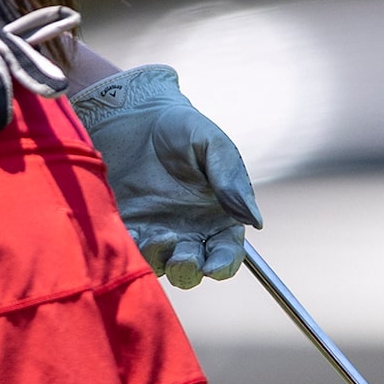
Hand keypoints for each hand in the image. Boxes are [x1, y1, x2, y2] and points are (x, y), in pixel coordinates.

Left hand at [72, 64, 262, 287]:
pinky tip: (132, 233)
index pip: (226, 254)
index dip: (223, 266)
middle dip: (190, 270)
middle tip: (184, 256)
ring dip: (162, 259)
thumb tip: (256, 222)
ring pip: (161, 266)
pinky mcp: (127, 225)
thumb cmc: (181, 127)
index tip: (214, 267)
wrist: (134, 113)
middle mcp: (189, 230)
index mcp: (218, 217)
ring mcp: (156, 230)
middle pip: (193, 270)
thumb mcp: (212, 145)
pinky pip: (129, 249)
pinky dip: (131, 249)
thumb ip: (232, 181)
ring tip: (159, 234)